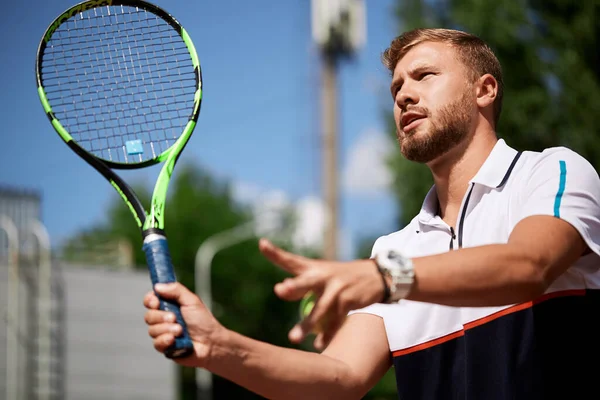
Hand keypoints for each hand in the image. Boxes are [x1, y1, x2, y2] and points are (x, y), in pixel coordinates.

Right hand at [143, 282, 223, 367]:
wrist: (211, 342)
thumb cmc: (203, 321)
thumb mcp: (192, 301)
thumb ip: (176, 290)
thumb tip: (157, 286)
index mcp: (169, 305)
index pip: (150, 300)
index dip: (150, 300)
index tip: (156, 302)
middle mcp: (163, 319)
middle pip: (148, 316)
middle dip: (161, 317)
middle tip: (174, 318)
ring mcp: (163, 333)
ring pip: (152, 330)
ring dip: (167, 329)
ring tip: (181, 331)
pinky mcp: (165, 347)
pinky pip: (156, 343)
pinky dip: (165, 340)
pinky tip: (175, 340)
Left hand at [258, 238, 384, 350]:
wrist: (377, 276)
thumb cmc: (341, 277)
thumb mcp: (323, 273)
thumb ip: (303, 280)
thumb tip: (283, 289)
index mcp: (313, 267)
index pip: (291, 260)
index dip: (275, 253)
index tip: (262, 244)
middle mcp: (323, 275)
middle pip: (305, 282)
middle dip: (294, 287)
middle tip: (281, 290)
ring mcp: (336, 288)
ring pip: (319, 309)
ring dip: (307, 324)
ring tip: (293, 338)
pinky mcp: (348, 301)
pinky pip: (335, 321)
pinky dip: (327, 334)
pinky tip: (319, 344)